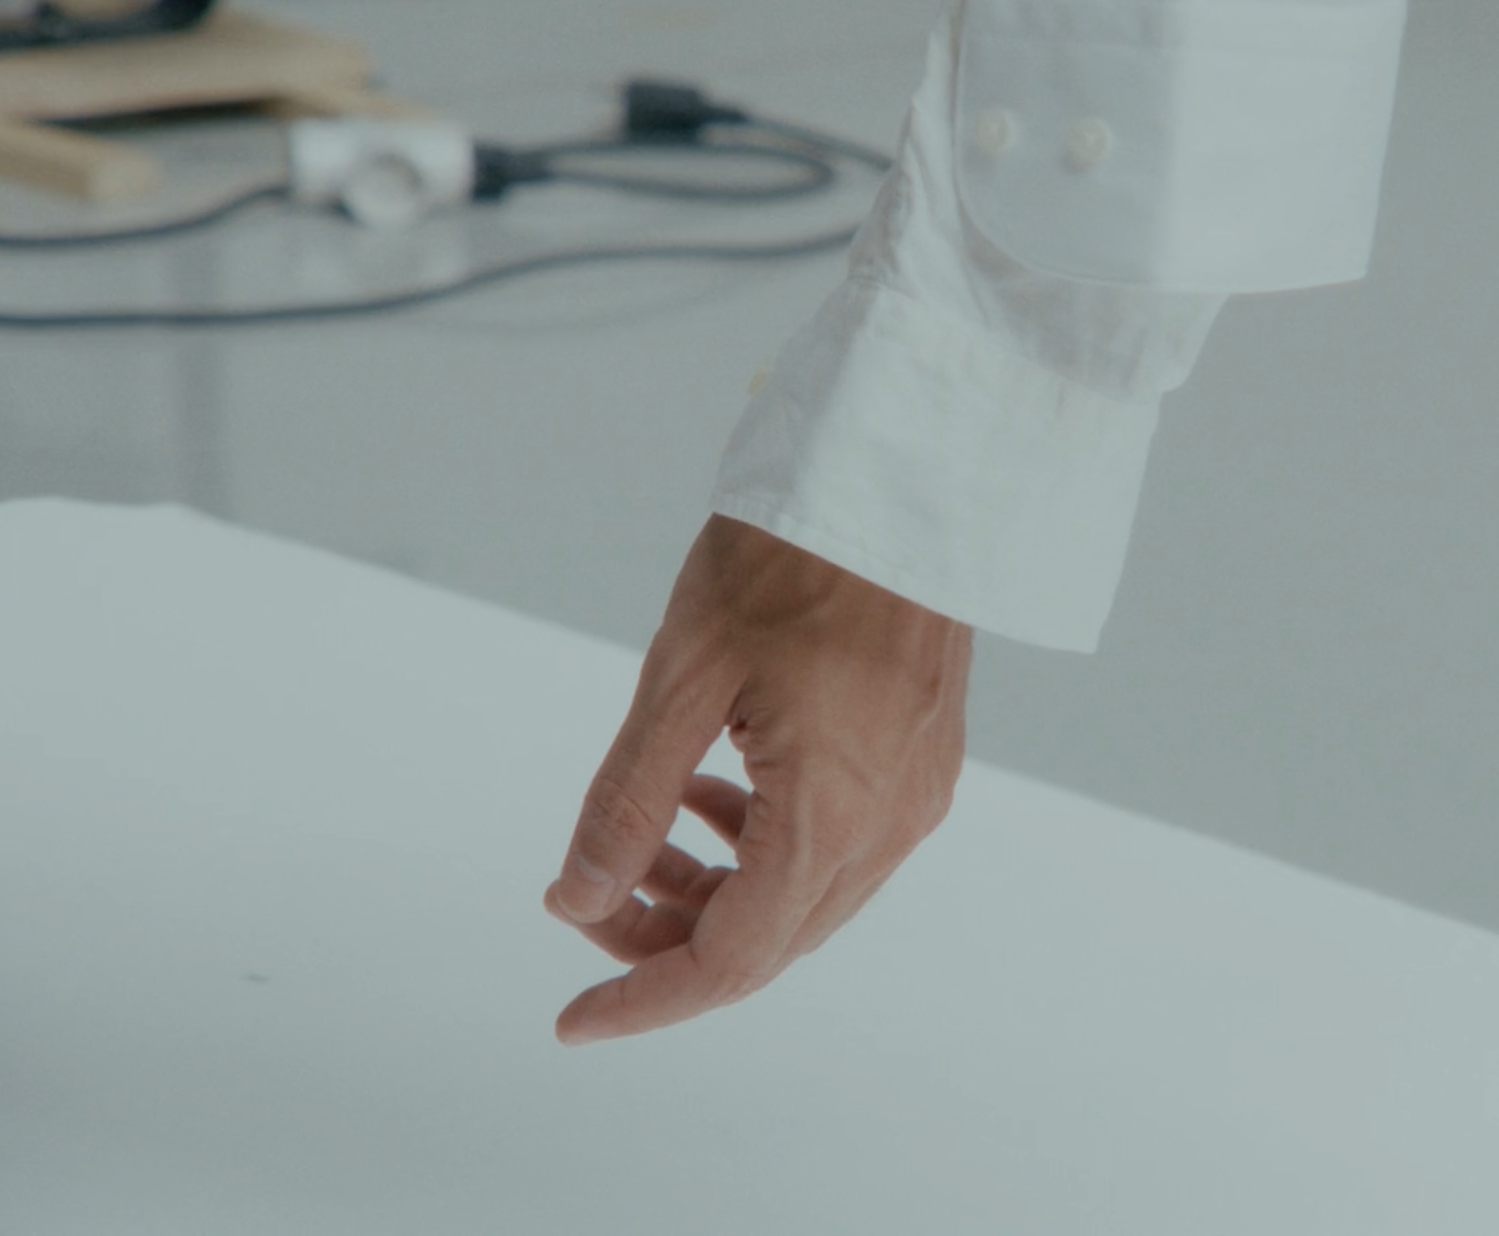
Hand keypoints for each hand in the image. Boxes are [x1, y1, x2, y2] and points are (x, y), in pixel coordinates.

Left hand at [546, 514, 971, 1042]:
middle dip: (666, 938)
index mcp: (830, 816)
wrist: (901, 481)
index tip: (576, 1016)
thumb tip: (580, 897)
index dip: (644, 998)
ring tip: (645, 837)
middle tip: (585, 896)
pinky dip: (765, 847)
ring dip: (716, 891)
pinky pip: (839, 846)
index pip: (730, 961)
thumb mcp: (682, 677)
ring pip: (803, 899)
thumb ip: (628, 802)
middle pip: (768, 942)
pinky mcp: (922, 764)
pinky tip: (714, 792)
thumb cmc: (794, 558)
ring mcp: (915, 798)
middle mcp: (887, 827)